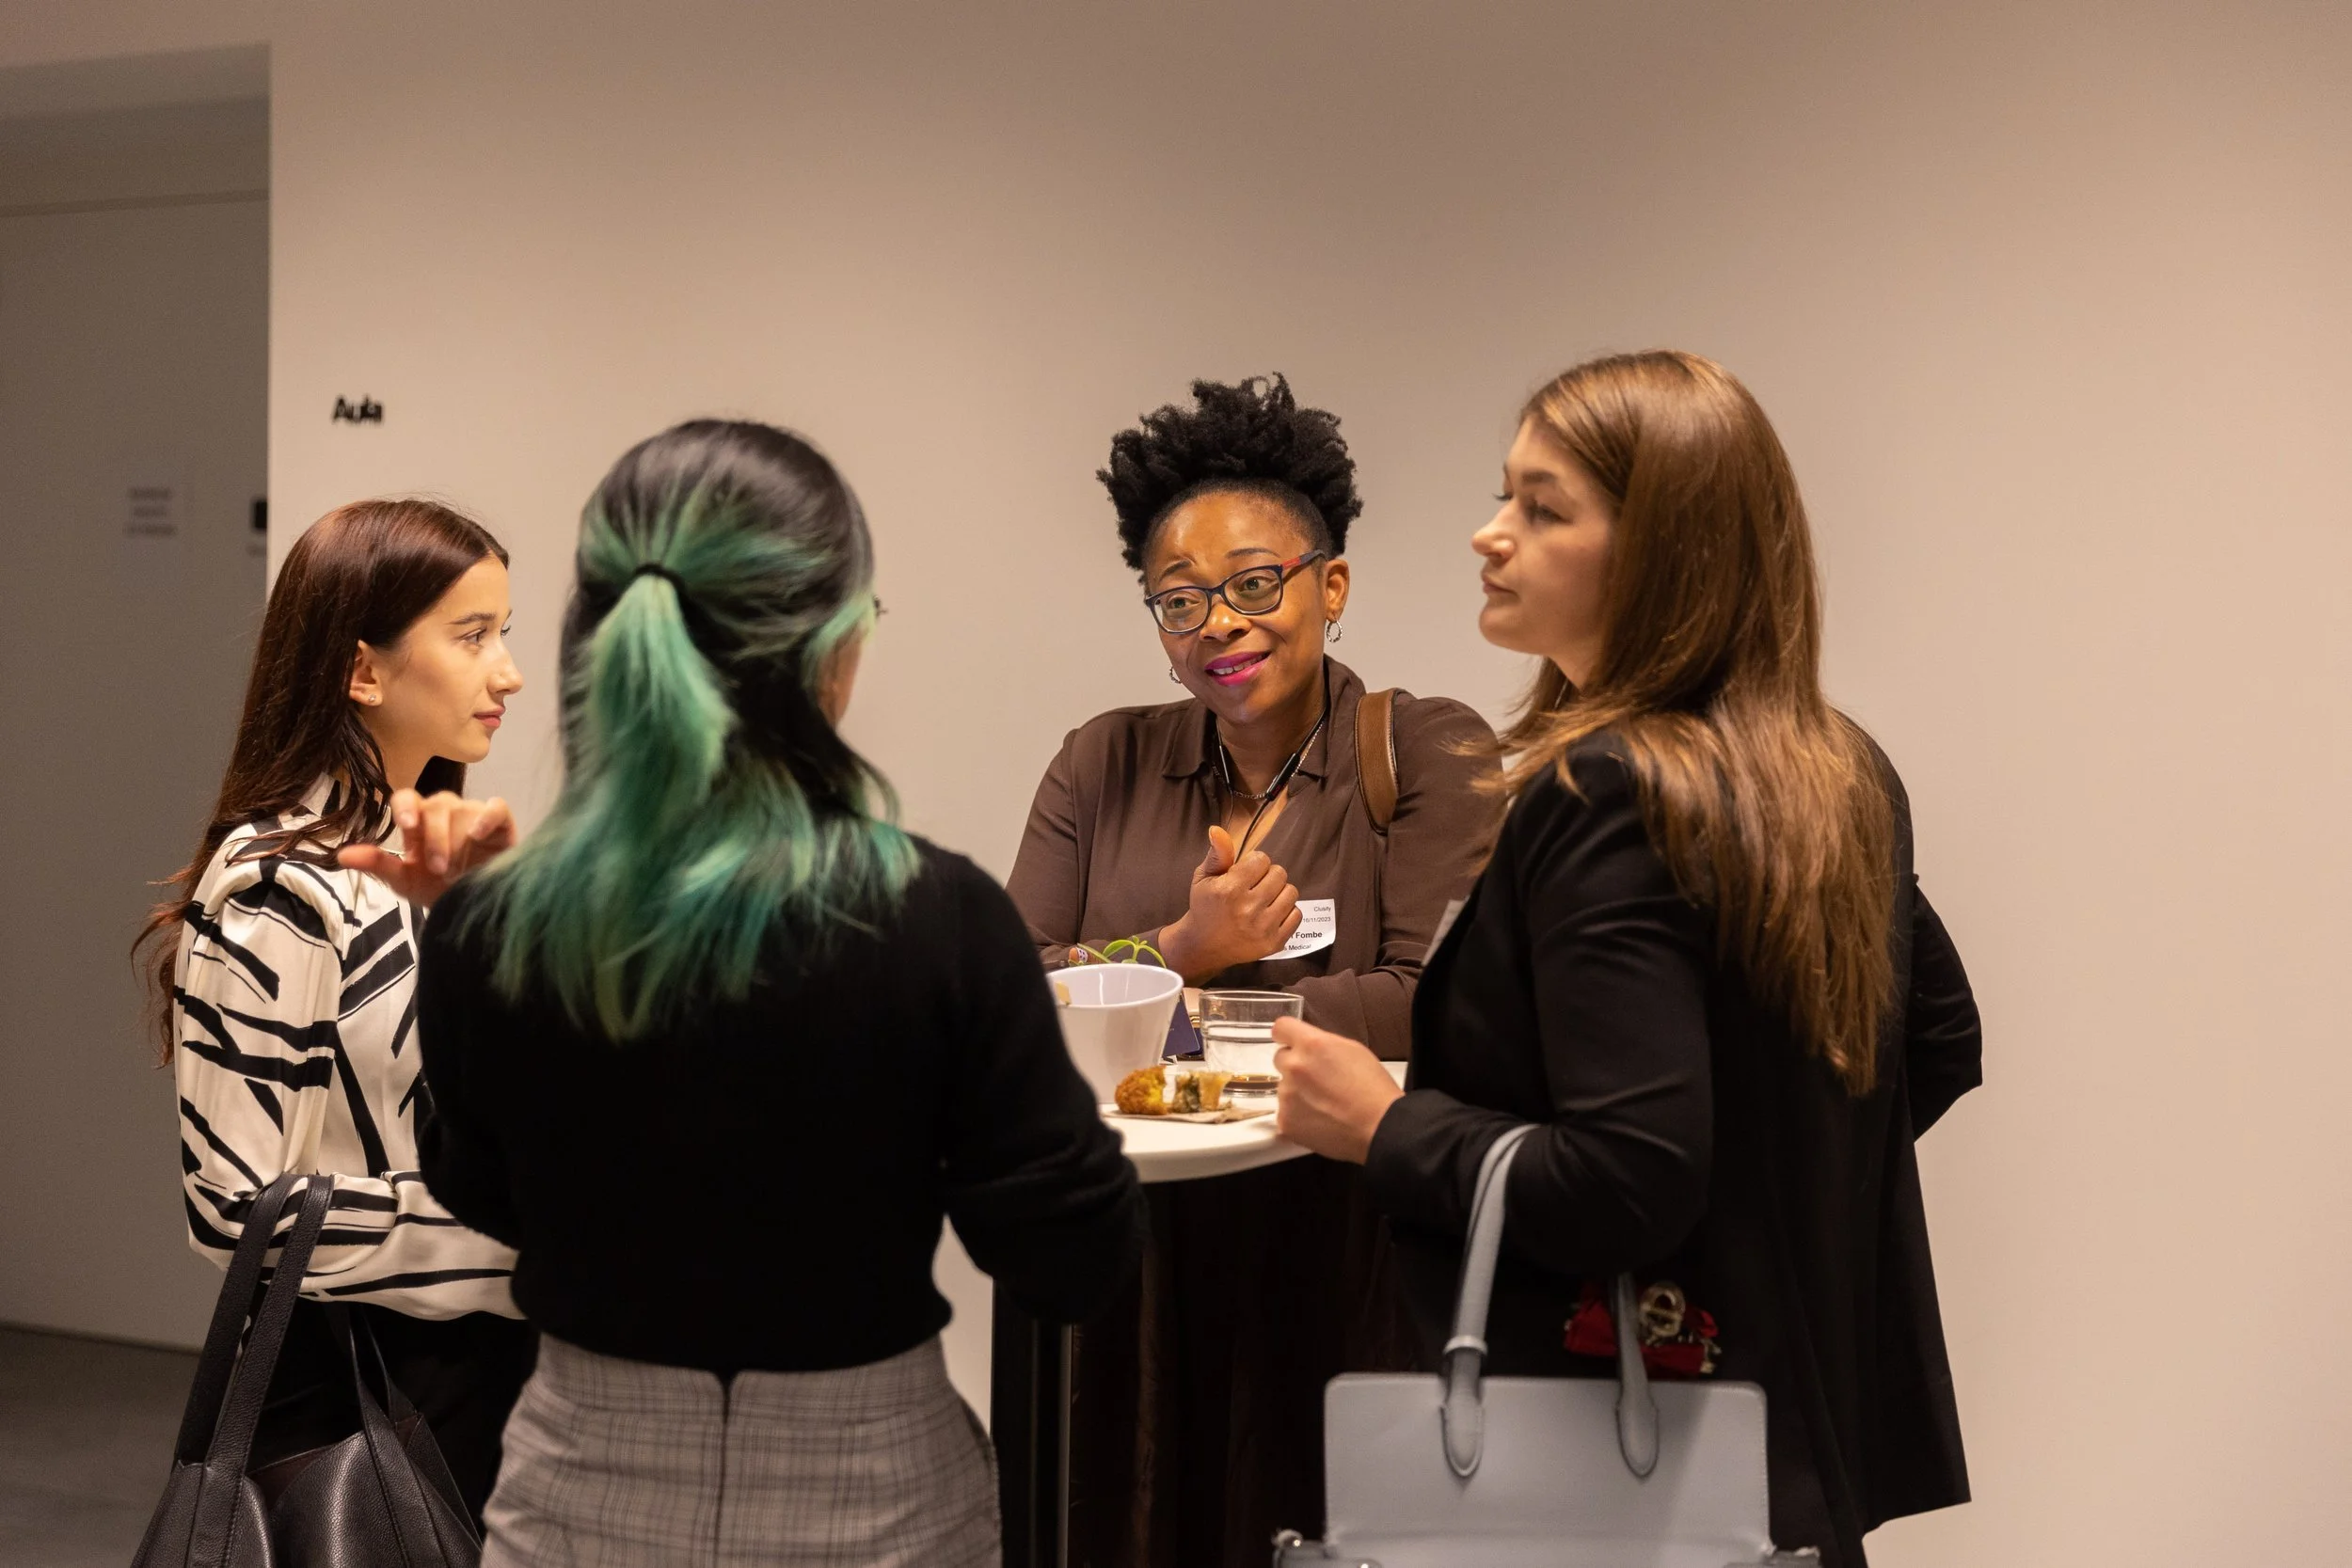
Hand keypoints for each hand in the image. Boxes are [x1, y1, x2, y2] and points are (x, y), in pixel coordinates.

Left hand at [337, 789, 515, 907]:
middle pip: (437, 806)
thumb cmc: (437, 890)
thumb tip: (341, 855)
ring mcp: (474, 814)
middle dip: (437, 840)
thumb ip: (377, 864)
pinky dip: (488, 816)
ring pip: (463, 811)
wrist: (474, 907)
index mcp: (418, 820)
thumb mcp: (404, 881)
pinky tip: (480, 834)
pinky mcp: (501, 822)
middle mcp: (444, 811)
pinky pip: (496, 807)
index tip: (407, 827)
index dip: (406, 807)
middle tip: (440, 871)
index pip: (406, 797)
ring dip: (460, 844)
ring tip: (461, 874)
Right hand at [1157, 825, 1300, 981]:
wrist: (1202, 946)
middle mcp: (1248, 909)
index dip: (1253, 863)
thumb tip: (1218, 829)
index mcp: (1230, 890)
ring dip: (1279, 892)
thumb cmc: (1204, 907)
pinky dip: (1287, 911)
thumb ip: (1217, 853)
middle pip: (1279, 873)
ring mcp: (1263, 928)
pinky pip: (1297, 915)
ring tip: (1264, 899)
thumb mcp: (1204, 877)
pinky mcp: (1274, 943)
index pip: (1262, 859)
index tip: (1244, 874)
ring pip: (1291, 892)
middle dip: (1268, 876)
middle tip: (1254, 887)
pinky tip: (1271, 914)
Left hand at [1273, 1017, 1402, 1164]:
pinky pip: (1285, 1112)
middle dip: (1295, 1065)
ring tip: (1325, 1103)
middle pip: (1280, 1058)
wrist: (1379, 1127)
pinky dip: (1298, 1116)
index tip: (1290, 1041)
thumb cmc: (1373, 1090)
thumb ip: (1322, 1043)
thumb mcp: (1353, 1050)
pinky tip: (1320, 1118)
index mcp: (1311, 1045)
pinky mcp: (1285, 1121)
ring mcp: (1286, 1096)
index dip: (1287, 1035)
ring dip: (1297, 1092)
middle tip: (1318, 1079)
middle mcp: (1294, 1067)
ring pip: (1284, 1087)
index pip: (1281, 1028)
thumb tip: (1307, 1045)